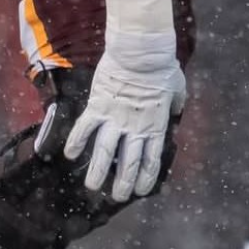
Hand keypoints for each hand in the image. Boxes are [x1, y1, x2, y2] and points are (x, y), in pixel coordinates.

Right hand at [63, 0, 185, 201]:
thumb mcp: (177, 88)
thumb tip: (176, 110)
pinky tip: (70, 155)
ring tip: (92, 186)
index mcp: (156, 126)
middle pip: (128, 163)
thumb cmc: (162, 67)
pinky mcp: (98, 106)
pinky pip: (84, 129)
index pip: (151, 160)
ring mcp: (115, 119)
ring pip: (104, 153)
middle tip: (116, 197)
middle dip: (122, 184)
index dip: (145, 178)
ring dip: (98, 172)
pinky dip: (76, 142)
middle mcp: (135, 128)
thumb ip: (175, 102)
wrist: (141, 51)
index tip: (140, 191)